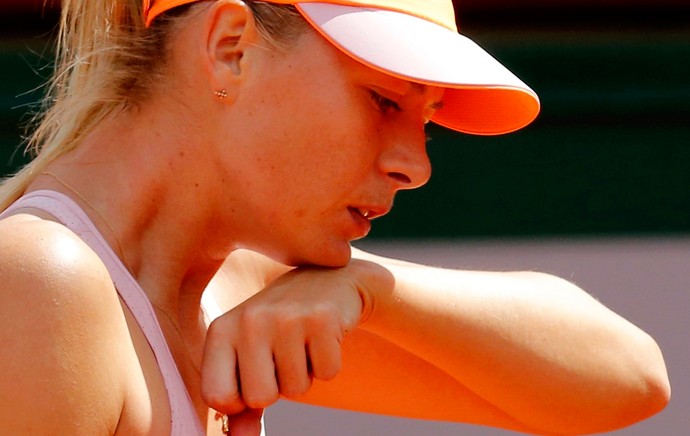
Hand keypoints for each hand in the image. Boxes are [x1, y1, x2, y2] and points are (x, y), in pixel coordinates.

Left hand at [201, 261, 390, 433]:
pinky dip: (329, 363)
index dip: (240, 400)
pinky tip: (323, 336)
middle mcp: (250, 320)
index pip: (217, 397)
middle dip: (279, 388)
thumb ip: (241, 400)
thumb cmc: (283, 328)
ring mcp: (286, 317)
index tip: (254, 377)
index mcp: (222, 330)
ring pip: (297, 390)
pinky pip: (327, 373)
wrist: (330, 283)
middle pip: (260, 397)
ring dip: (306, 375)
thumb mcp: (253, 356)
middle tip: (285, 356)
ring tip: (304, 342)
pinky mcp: (322, 318)